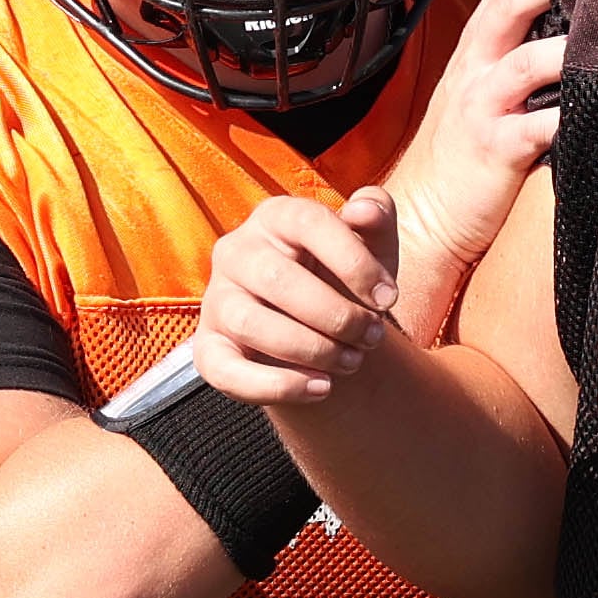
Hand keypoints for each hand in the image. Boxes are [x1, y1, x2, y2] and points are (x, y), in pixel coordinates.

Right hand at [195, 187, 402, 405]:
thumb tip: (364, 210)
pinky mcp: (209, 348)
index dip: (355, 263)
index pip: (310, 225)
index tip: (388, 299)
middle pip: (278, 279)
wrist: (323, 328)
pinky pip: (227, 372)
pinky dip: (277, 386)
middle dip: (337, 315)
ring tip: (352, 361)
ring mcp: (217, 300)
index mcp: (276, 216)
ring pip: (251, 324)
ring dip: (312, 350)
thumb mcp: (372, 244)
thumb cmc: (346, 276)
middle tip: (372, 337)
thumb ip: (377, 215)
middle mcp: (236, 251)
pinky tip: (321, 388)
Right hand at [388, 0, 563, 278]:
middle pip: (509, 5)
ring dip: (560, 48)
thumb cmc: (467, 144)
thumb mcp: (484, 80)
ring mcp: (484, 106)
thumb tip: (574, 2)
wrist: (425, 213)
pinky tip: (595, 111)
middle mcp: (478, 65)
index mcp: (480, 43)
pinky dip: (563, 119)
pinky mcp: (497, 149)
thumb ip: (520, 40)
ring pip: (523, 64)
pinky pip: (534, 129)